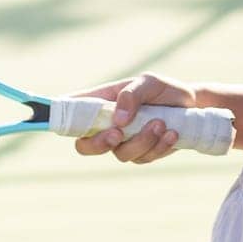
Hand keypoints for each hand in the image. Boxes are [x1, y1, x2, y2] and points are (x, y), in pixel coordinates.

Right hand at [70, 71, 195, 163]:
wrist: (191, 107)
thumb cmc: (164, 90)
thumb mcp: (149, 82)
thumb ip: (131, 95)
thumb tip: (118, 119)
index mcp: (101, 102)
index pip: (71, 111)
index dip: (58, 118)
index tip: (51, 122)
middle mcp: (107, 124)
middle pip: (85, 145)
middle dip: (99, 144)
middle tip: (118, 134)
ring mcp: (123, 142)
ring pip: (120, 154)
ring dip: (142, 140)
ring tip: (161, 123)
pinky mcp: (142, 153)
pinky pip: (143, 158)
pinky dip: (158, 146)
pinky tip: (171, 133)